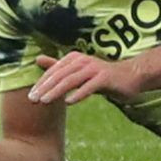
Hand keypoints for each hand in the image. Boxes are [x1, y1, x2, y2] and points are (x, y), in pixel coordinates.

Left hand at [29, 52, 144, 106]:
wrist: (131, 76)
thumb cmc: (101, 76)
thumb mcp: (78, 70)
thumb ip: (58, 66)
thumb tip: (37, 59)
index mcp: (75, 58)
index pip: (53, 71)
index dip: (41, 83)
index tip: (29, 96)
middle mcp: (84, 60)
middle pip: (60, 75)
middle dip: (45, 87)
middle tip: (32, 100)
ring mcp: (95, 68)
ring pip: (72, 80)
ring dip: (57, 91)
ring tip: (45, 101)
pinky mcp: (106, 77)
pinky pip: (90, 86)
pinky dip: (79, 93)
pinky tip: (69, 102)